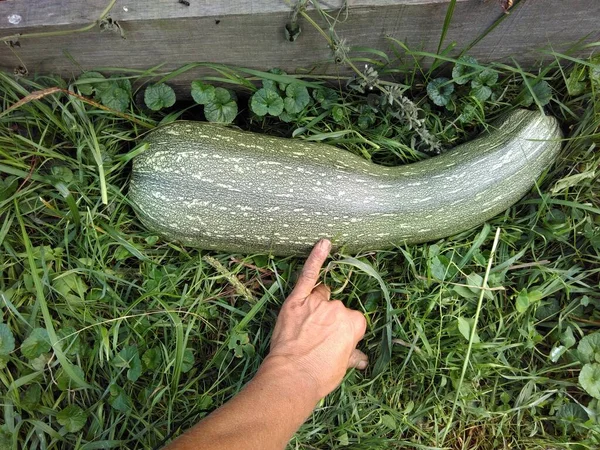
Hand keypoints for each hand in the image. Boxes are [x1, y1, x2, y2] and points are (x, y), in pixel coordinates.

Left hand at [262, 239, 367, 400]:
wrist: (293, 377)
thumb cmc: (320, 375)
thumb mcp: (342, 367)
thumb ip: (352, 356)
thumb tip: (361, 360)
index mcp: (354, 323)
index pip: (352, 321)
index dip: (342, 332)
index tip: (334, 344)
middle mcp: (338, 308)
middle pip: (335, 307)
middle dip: (328, 320)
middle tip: (317, 340)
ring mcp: (317, 301)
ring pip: (320, 296)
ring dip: (315, 306)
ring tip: (305, 328)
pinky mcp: (296, 299)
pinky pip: (308, 274)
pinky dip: (316, 258)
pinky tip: (324, 244)